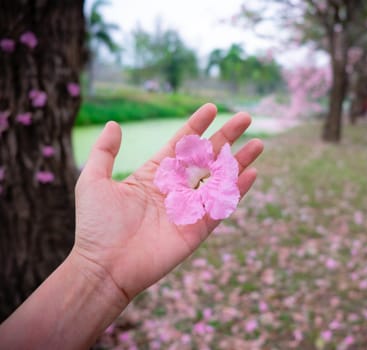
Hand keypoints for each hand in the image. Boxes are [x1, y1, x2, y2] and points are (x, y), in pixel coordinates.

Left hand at [73, 104, 263, 301]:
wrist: (104, 267)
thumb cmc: (96, 226)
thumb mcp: (93, 181)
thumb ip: (104, 152)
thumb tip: (113, 124)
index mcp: (154, 175)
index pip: (181, 145)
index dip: (197, 126)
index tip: (212, 108)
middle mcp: (175, 188)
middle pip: (207, 157)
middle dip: (226, 137)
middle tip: (245, 118)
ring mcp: (189, 208)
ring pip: (220, 179)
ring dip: (239, 161)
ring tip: (258, 143)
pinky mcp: (198, 229)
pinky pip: (222, 206)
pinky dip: (238, 190)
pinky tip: (252, 173)